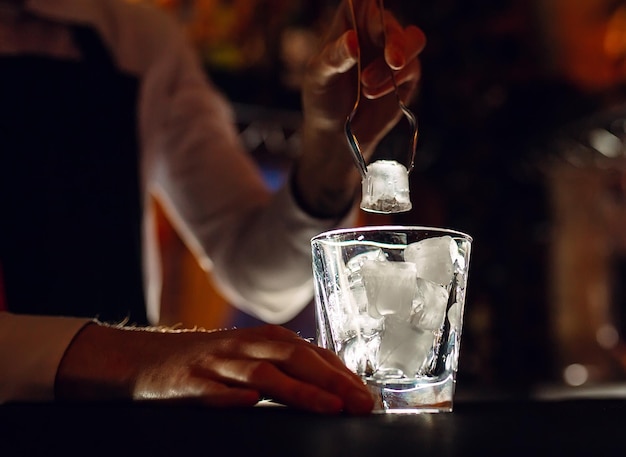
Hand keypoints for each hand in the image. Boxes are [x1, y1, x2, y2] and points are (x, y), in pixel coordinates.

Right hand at [55, 323, 373, 414]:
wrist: (145, 358)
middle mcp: (244, 347)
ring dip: (298, 390)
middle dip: (332, 380)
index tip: (367, 393)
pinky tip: (250, 404)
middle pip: (294, 358)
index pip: (311, 352)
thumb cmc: (208, 361)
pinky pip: (211, 390)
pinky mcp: (187, 383)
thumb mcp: (248, 356)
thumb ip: (284, 366)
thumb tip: (331, 385)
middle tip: (362, 403)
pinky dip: (232, 395)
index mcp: (262, 341)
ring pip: (262, 375)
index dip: (341, 372)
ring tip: (328, 407)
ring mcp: (216, 364)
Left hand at [294, 0, 425, 216]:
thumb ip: (334, 57)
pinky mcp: (405, 77)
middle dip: (393, 38)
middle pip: (391, 19)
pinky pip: (413, 68)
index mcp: (349, 24)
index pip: (364, 1)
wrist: (336, 135)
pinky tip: (372, 94)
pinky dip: (394, 81)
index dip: (371, 3)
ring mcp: (391, 54)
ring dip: (398, 59)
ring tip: (368, 84)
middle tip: (391, 60)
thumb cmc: (322, 100)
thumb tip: (353, 40)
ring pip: (413, 39)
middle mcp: (373, 34)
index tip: (373, 17)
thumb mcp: (319, 78)